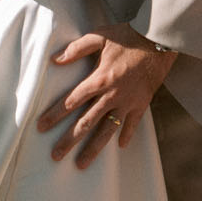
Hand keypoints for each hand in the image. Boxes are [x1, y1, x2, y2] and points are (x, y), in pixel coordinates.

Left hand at [35, 24, 175, 168]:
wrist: (159, 40)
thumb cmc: (127, 37)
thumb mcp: (99, 36)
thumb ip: (77, 49)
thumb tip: (54, 60)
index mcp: (99, 79)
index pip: (72, 101)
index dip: (55, 114)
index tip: (41, 127)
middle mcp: (112, 95)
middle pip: (86, 122)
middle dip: (69, 140)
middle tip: (55, 155)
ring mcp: (128, 101)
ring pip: (107, 130)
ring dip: (94, 148)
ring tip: (81, 164)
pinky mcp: (142, 103)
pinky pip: (133, 124)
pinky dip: (126, 135)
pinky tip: (119, 147)